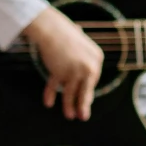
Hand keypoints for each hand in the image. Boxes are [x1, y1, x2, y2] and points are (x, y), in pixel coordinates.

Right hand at [24, 5, 105, 120]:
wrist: (51, 28)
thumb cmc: (64, 35)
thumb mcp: (81, 46)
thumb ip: (84, 60)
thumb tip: (84, 82)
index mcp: (97, 58)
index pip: (92, 79)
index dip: (87, 90)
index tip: (85, 101)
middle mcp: (89, 66)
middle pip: (86, 90)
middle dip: (84, 105)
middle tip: (83, 117)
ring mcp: (74, 70)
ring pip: (71, 93)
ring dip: (69, 106)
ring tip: (70, 116)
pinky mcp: (60, 72)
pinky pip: (54, 86)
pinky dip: (50, 94)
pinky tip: (48, 103)